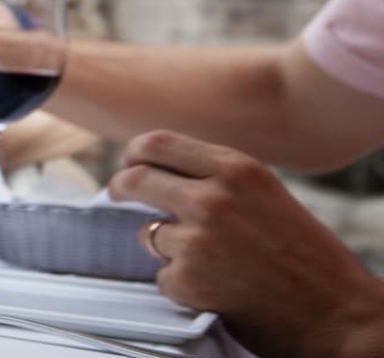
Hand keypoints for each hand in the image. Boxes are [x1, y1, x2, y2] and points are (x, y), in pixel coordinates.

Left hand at [109, 130, 383, 356]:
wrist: (339, 314)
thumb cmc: (307, 257)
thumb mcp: (267, 195)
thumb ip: (219, 178)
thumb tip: (160, 169)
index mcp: (236, 169)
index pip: (157, 143)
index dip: (133, 153)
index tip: (127, 162)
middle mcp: (212, 196)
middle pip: (136, 178)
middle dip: (121, 187)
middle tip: (117, 193)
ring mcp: (196, 238)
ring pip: (148, 233)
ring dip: (167, 249)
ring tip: (213, 264)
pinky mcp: (187, 278)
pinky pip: (163, 276)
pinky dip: (182, 285)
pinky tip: (219, 289)